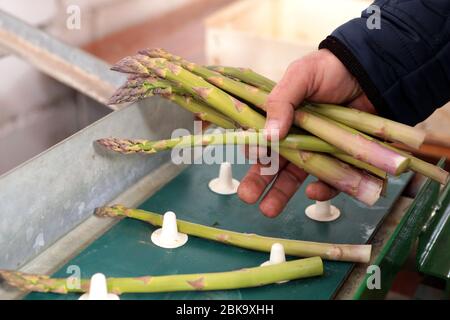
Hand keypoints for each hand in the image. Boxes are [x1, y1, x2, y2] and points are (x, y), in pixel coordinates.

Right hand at [237, 49, 374, 217]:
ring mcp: (317, 149)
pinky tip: (313, 192)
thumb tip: (268, 134)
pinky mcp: (339, 158)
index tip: (250, 161)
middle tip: (248, 198)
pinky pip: (330, 179)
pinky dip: (322, 187)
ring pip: (296, 177)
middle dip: (259, 182)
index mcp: (280, 118)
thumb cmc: (331, 69)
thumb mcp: (301, 76)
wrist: (372, 72)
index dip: (253, 153)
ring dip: (281, 194)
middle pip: (273, 164)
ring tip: (269, 210)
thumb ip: (281, 101)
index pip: (261, 140)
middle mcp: (296, 137)